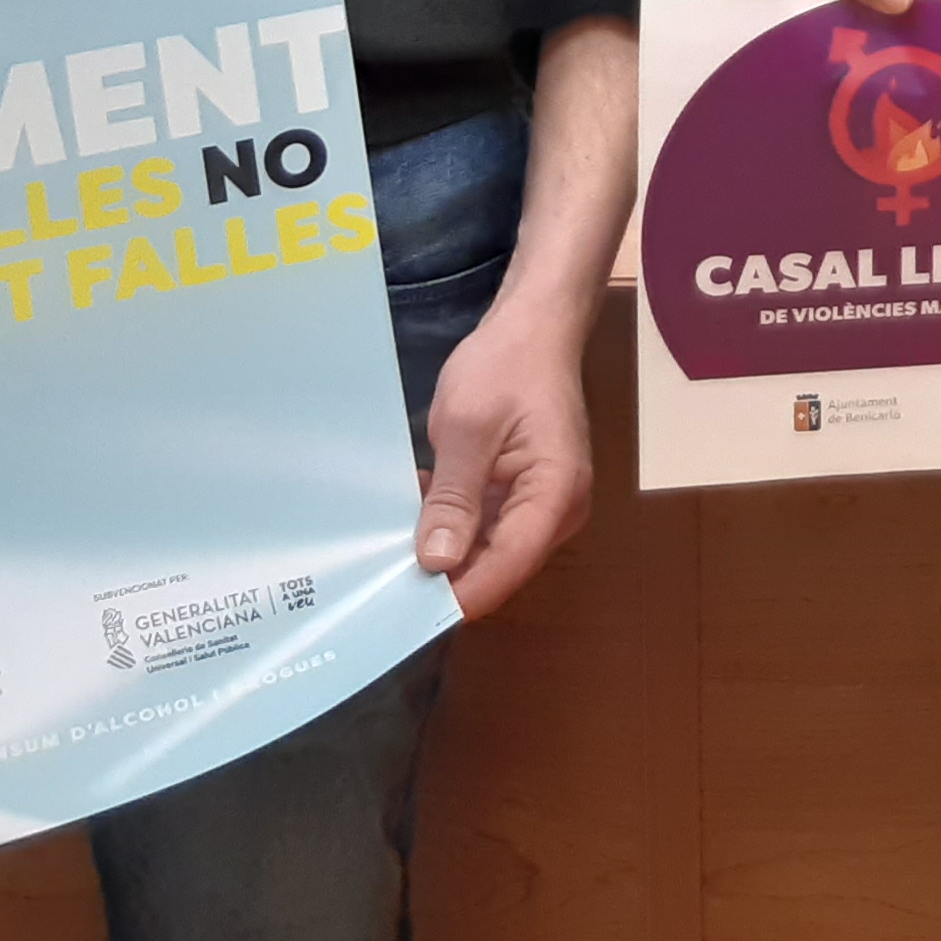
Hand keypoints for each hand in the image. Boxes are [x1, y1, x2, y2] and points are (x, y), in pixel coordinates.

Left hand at [414, 282, 592, 617]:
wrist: (536, 328)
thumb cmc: (505, 367)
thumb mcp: (466, 427)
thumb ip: (453, 497)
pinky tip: (416, 512)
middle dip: (445, 577)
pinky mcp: (530, 496)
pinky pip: (491, 529)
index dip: (456, 595)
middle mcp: (561, 511)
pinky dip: (454, 526)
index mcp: (556, 494)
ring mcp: (547, 506)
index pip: (505, 567)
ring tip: (389, 547)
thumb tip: (435, 563)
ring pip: (491, 552)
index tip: (400, 612)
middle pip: (500, 567)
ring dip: (446, 550)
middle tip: (380, 581)